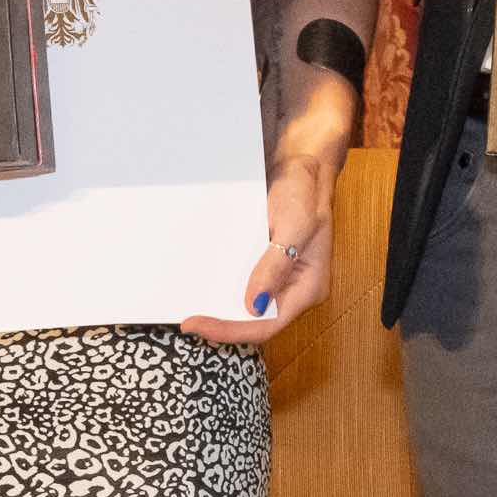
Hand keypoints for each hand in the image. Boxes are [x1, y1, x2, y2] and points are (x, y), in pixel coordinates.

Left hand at [185, 147, 337, 345]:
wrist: (302, 167)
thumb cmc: (304, 191)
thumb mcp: (294, 224)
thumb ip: (275, 265)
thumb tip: (254, 305)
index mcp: (308, 287)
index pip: (268, 323)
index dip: (233, 329)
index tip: (200, 324)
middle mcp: (294, 289)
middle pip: (257, 321)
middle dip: (224, 325)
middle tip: (189, 322)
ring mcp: (279, 279)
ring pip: (248, 307)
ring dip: (222, 310)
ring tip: (191, 309)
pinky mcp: (266, 267)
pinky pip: (244, 286)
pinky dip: (224, 290)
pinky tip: (203, 287)